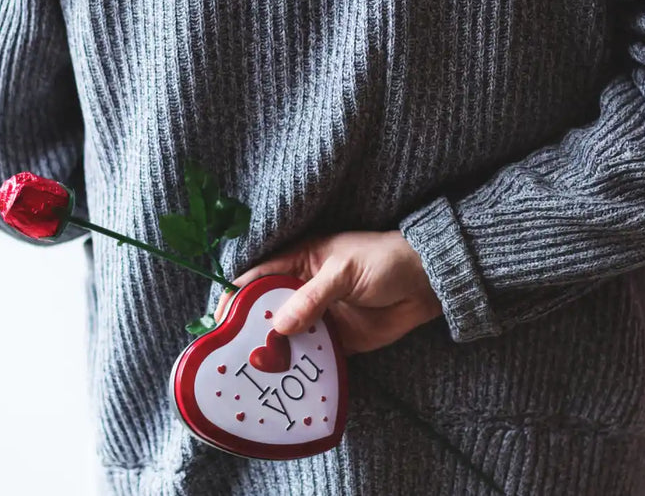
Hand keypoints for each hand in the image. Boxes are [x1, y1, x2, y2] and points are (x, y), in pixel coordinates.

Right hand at [216, 231, 442, 354]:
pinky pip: (312, 357)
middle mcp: (303, 291)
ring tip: (251, 376)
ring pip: (285, 339)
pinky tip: (285, 383)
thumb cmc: (385, 261)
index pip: (257, 278)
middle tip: (229, 357)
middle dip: (248, 332)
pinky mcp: (337, 340)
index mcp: (300, 263)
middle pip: (265, 313)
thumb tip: (278, 326)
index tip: (217, 320)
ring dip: (272, 355)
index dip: (234, 298)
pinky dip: (299, 369)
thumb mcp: (345, 271)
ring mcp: (319, 317)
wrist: (428, 282)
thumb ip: (312, 298)